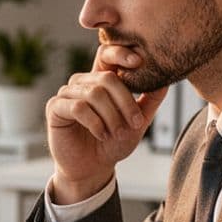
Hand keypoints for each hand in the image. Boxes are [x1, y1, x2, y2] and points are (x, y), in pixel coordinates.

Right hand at [47, 43, 167, 203]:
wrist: (92, 169)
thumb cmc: (113, 143)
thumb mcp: (137, 122)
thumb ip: (150, 100)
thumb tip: (166, 80)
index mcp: (101, 80)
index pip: (107, 53)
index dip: (120, 52)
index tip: (139, 62)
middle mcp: (82, 82)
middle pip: (106, 78)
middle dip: (125, 102)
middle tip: (134, 124)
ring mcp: (67, 94)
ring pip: (94, 93)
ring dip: (111, 116)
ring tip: (115, 133)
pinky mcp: (55, 108)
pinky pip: (78, 107)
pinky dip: (95, 122)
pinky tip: (101, 134)